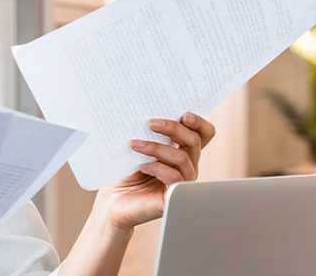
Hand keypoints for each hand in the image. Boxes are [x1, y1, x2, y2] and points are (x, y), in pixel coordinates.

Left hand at [96, 112, 215, 231]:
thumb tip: (148, 114)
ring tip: (135, 144)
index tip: (184, 114)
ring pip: (183, 158)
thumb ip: (147, 133)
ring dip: (158, 147)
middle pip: (194, 141)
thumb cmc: (124, 173)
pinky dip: (158, 168)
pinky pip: (174, 177)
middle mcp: (186, 165)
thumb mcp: (136, 148)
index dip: (199, 123)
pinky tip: (141, 165)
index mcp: (181, 150)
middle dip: (174, 128)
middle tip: (151, 123)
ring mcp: (182, 181)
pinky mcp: (173, 196)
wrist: (112, 201)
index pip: (203, 134)